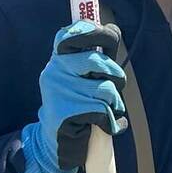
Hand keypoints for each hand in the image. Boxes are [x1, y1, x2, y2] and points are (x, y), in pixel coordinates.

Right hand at [20, 20, 126, 172]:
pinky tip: (105, 125)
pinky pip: (102, 110)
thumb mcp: (82, 78)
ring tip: (107, 111)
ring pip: (105, 88)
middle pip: (98, 61)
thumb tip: (113, 29)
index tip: (110, 37)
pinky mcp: (64, 112)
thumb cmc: (78, 105)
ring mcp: (58, 91)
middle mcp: (54, 70)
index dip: (95, 33)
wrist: (55, 143)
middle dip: (117, 77)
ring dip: (115, 103)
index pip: (72, 34)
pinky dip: (110, 121)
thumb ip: (96, 55)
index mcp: (59, 58)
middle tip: (115, 89)